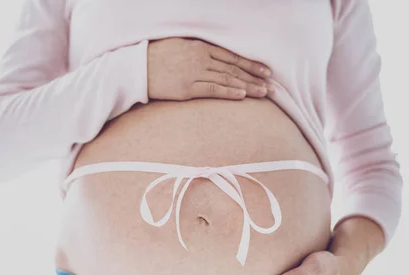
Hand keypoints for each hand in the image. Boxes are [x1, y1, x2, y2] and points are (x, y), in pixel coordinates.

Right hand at [147, 38, 274, 100]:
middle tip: (272, 86)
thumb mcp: (180, 45)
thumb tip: (215, 58)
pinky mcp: (187, 88)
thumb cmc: (157, 56)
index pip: (232, 56)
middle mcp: (200, 58)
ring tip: (264, 93)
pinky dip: (228, 92)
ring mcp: (194, 73)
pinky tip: (242, 95)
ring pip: (227, 79)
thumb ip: (199, 50)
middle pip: (234, 68)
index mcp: (200, 46)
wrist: (136, 68)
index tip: (266, 71)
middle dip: (255, 77)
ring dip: (248, 86)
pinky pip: (212, 90)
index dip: (251, 64)